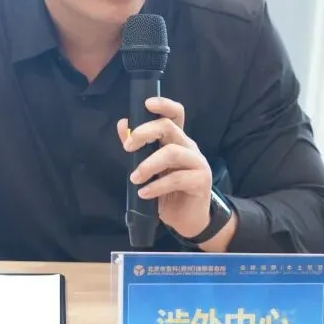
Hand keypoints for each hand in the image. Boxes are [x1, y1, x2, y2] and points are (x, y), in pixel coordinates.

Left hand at [117, 96, 212, 238]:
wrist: (187, 219)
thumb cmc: (167, 191)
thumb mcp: (149, 168)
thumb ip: (137, 147)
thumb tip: (122, 124)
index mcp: (177, 140)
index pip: (176, 114)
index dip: (163, 105)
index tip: (146, 104)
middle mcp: (189, 146)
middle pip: (169, 127)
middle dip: (145, 132)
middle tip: (128, 147)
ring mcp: (197, 162)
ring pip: (172, 152)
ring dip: (149, 164)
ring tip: (134, 178)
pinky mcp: (201, 181)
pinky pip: (177, 178)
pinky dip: (156, 186)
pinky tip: (144, 193)